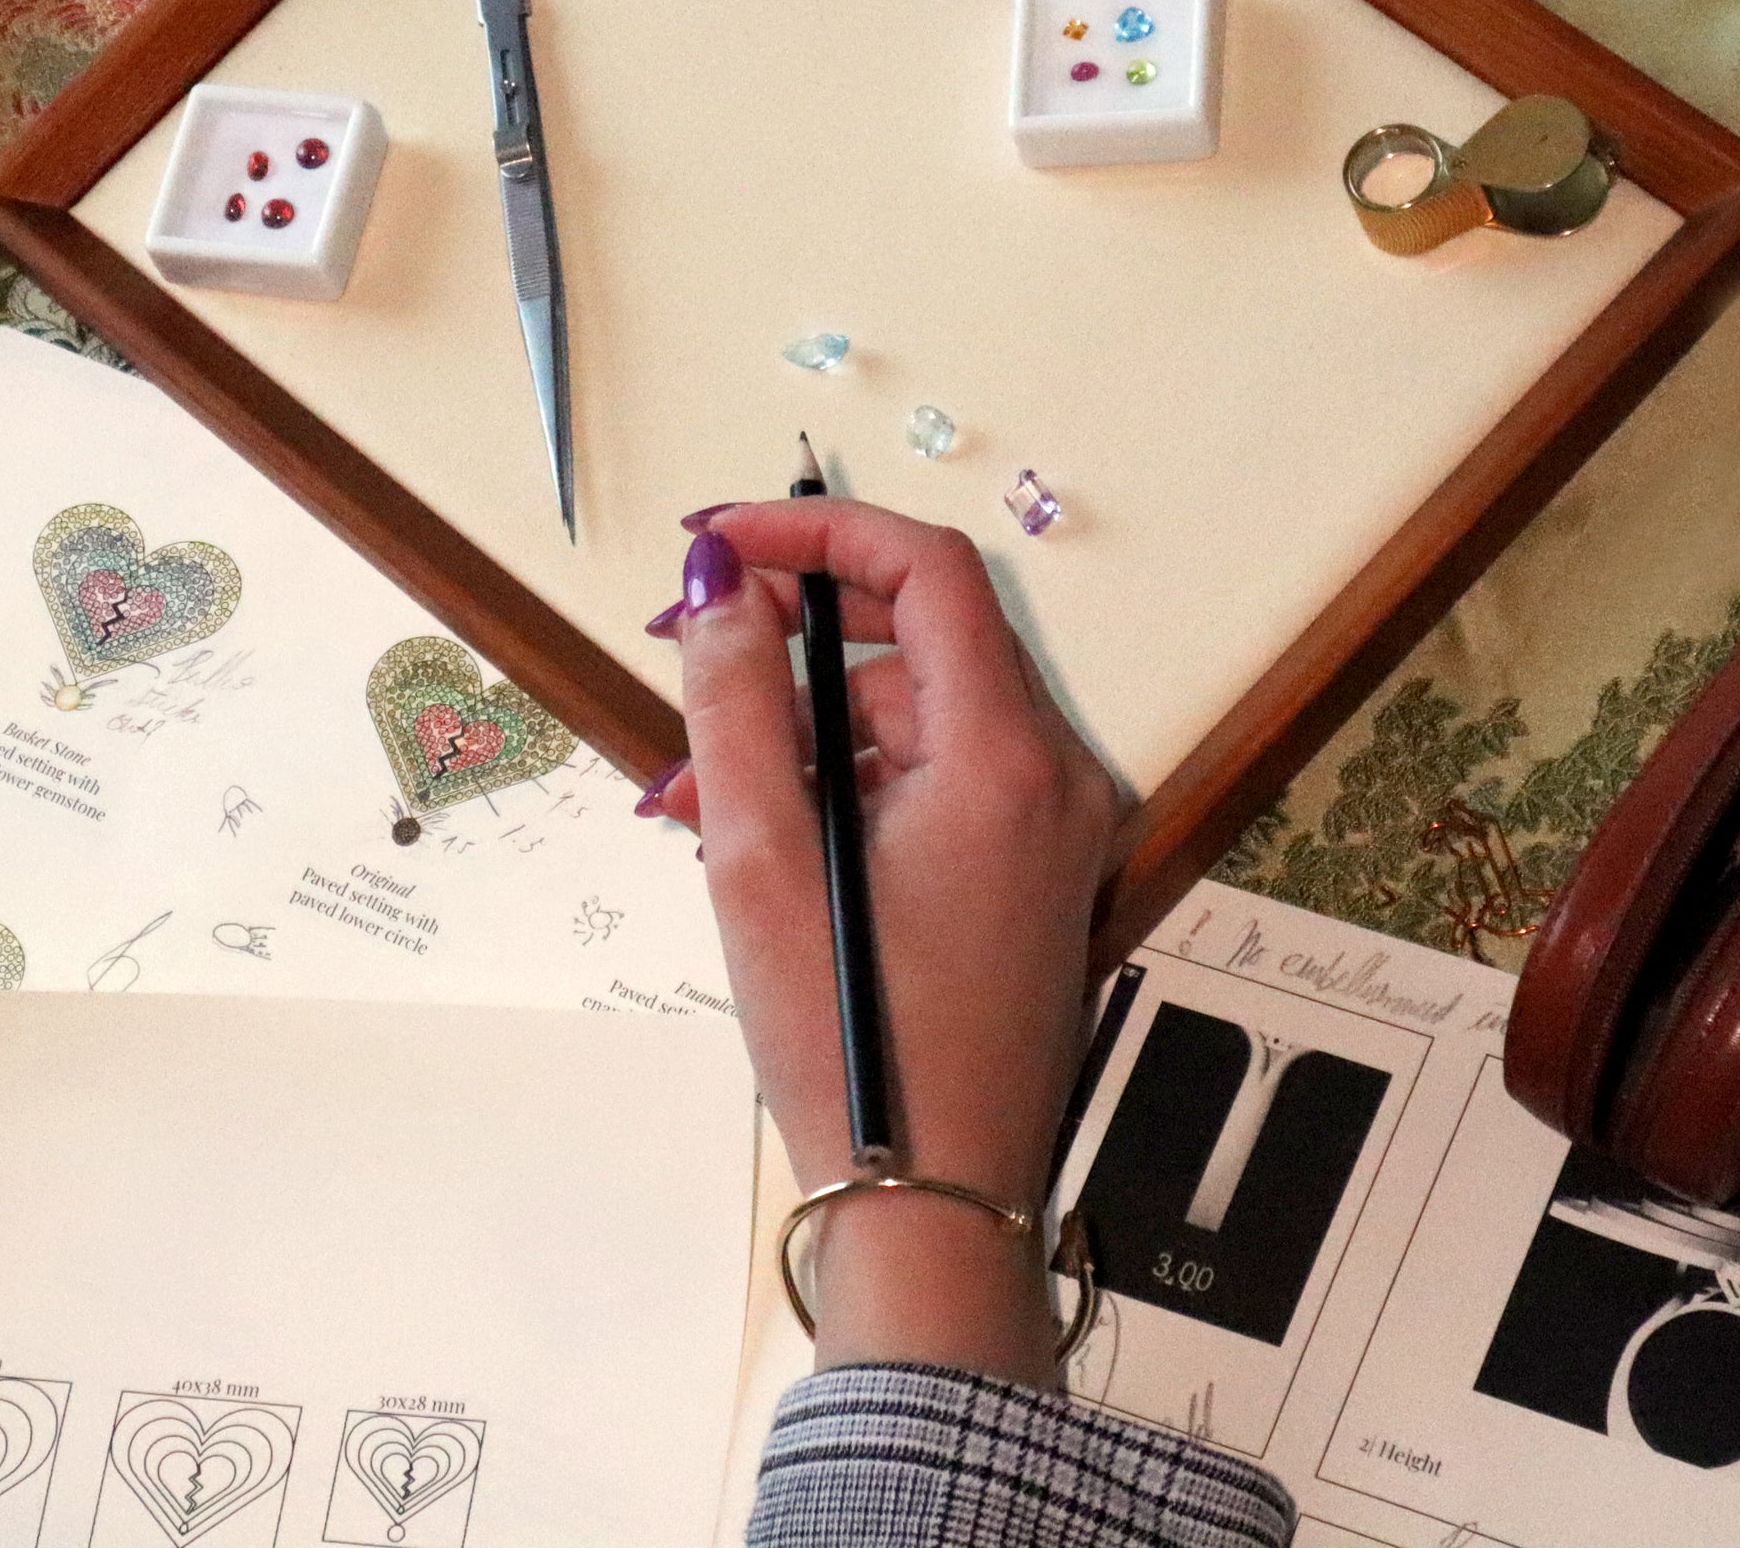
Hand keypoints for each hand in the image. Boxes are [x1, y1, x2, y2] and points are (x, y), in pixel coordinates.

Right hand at [649, 499, 1116, 1384]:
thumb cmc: (853, 1045)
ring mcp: (1052, 834)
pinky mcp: (1032, 881)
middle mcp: (1056, 780)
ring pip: (916, 719)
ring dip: (804, 728)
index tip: (716, 543)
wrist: (932, 1206)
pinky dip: (847, 785)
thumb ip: (736, 697)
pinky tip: (758, 836)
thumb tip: (718, 582)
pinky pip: (934, 783)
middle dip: (792, 639)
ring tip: (697, 793)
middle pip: (920, 642)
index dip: (816, 532)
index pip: (928, 569)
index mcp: (1007, 759)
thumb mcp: (760, 856)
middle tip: (682, 659)